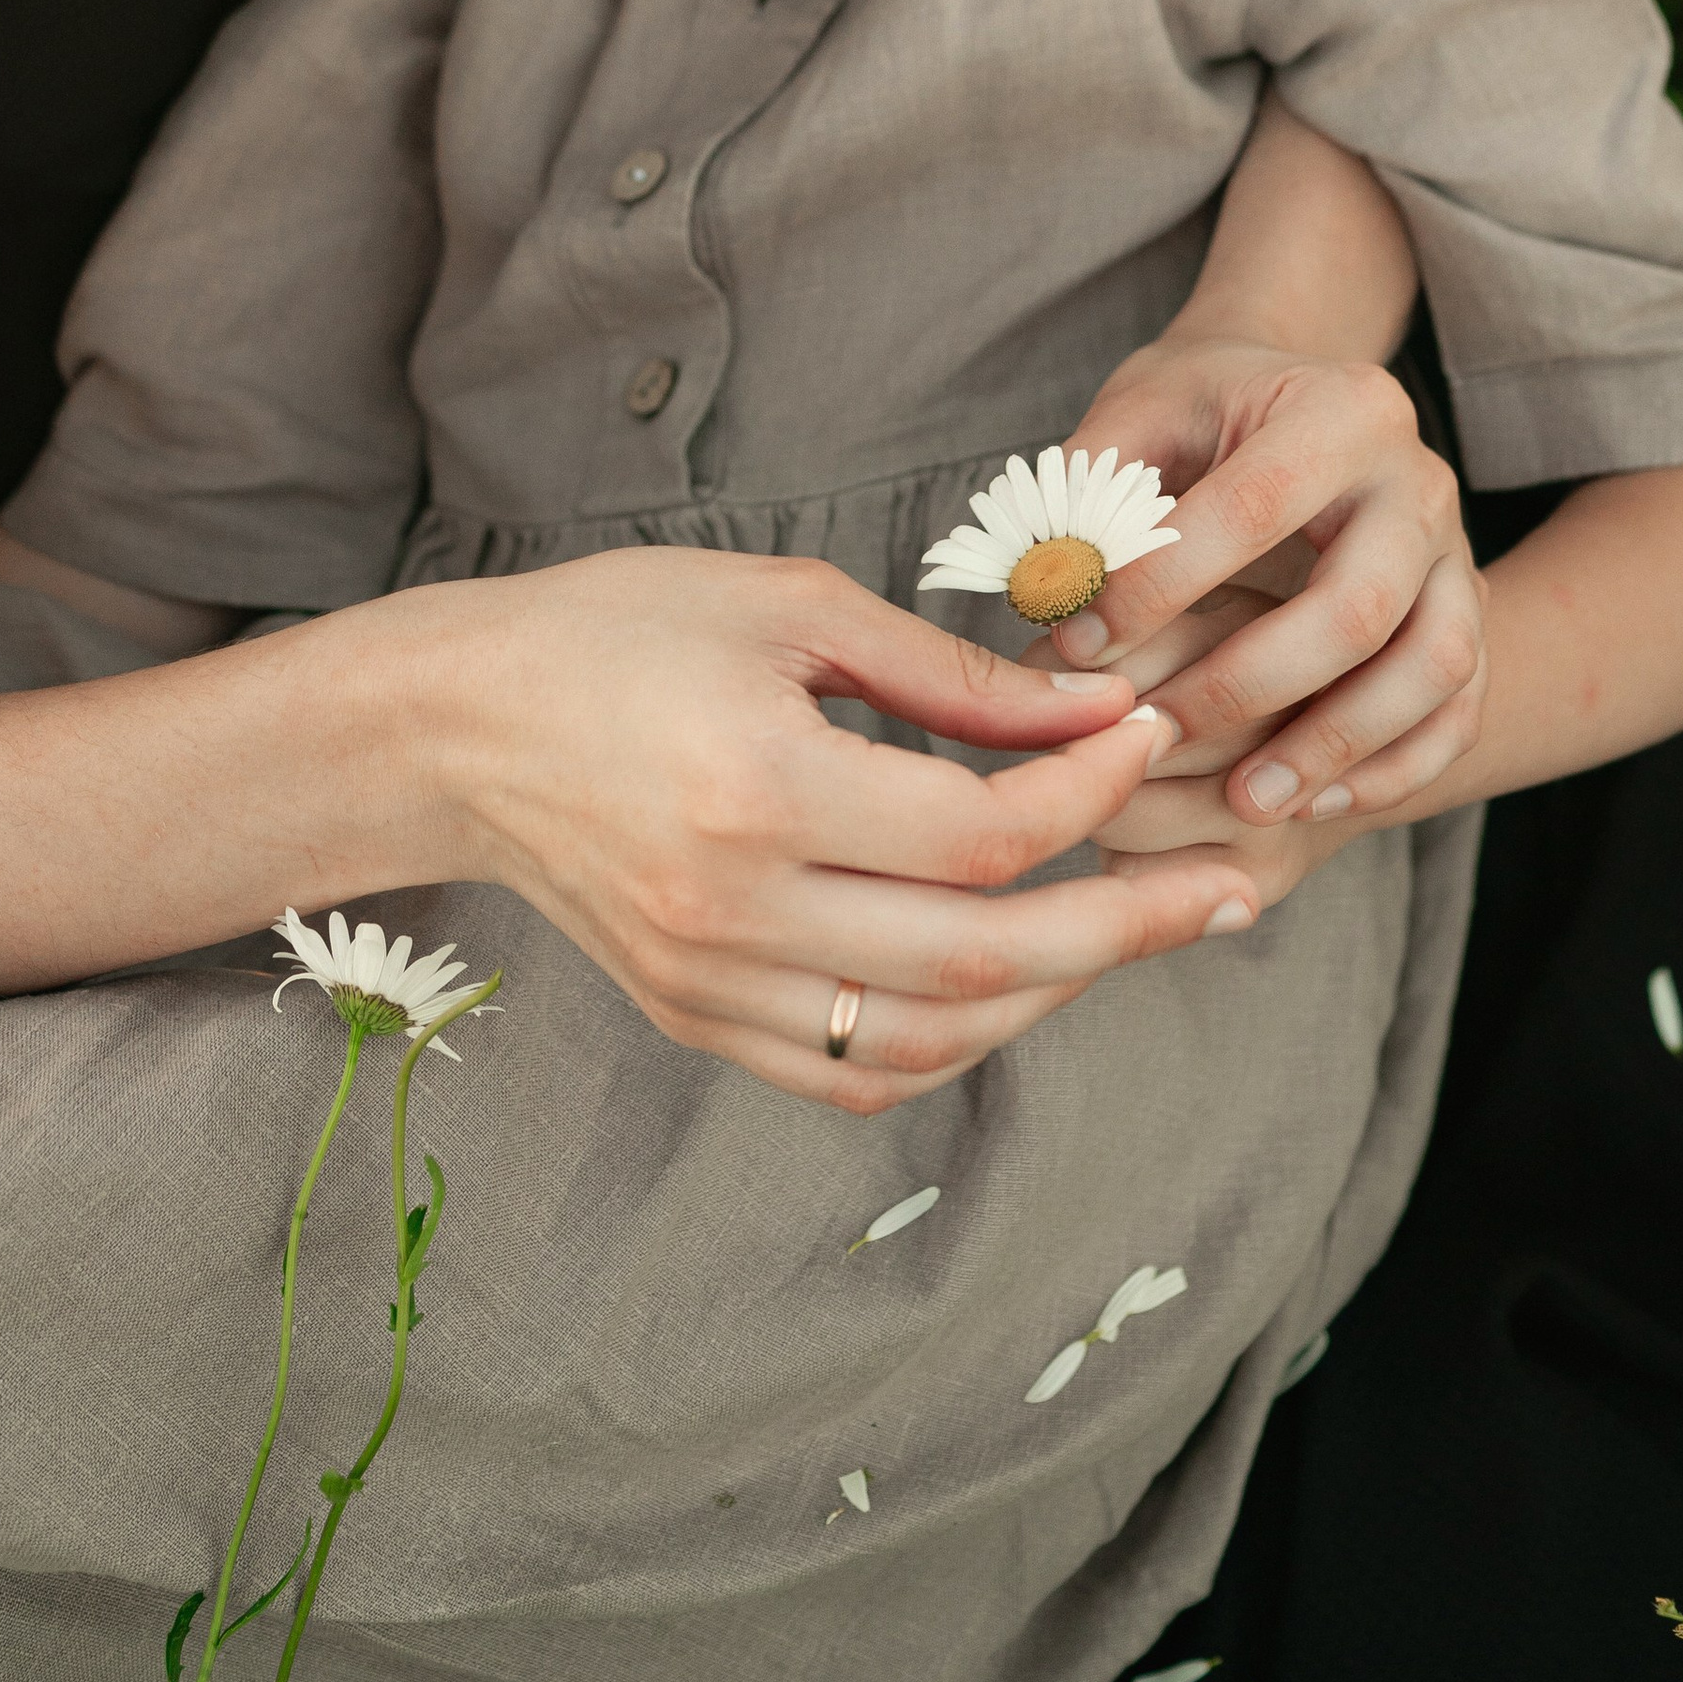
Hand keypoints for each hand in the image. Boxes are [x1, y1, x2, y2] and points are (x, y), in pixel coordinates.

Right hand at [414, 552, 1265, 1113]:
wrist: (454, 725)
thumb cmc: (618, 631)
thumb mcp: (787, 608)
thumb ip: (947, 677)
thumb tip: (1089, 718)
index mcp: (759, 789)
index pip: (979, 835)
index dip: (1090, 792)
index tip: (1149, 733)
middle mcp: (734, 909)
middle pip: (982, 962)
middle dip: (1130, 926)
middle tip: (1228, 886)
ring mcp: (710, 982)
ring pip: (931, 1042)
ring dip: (1054, 997)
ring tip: (1129, 931)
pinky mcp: (693, 1016)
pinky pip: (852, 1073)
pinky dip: (953, 1040)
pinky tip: (1013, 983)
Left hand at [1034, 342, 1485, 829]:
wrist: (1297, 403)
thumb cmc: (1205, 410)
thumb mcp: (1141, 411)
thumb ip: (1095, 490)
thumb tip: (1051, 589)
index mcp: (1338, 408)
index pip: (1254, 506)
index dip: (1163, 585)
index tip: (1079, 645)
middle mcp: (1416, 479)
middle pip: (1359, 603)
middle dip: (1250, 686)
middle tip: (1158, 738)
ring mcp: (1456, 551)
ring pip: (1432, 665)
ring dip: (1339, 746)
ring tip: (1246, 801)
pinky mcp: (1469, 612)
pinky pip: (1458, 708)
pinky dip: (1395, 766)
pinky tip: (1312, 803)